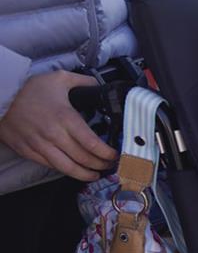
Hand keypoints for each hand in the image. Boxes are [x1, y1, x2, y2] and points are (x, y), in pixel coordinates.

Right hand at [0, 71, 117, 181]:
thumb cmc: (28, 89)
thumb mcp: (59, 78)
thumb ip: (83, 81)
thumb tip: (99, 85)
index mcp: (66, 118)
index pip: (92, 144)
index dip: (107, 153)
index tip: (115, 155)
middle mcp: (54, 135)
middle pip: (83, 158)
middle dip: (100, 165)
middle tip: (109, 165)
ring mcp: (39, 145)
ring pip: (67, 167)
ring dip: (84, 174)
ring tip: (95, 174)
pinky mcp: (27, 151)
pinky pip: (49, 166)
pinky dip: (64, 170)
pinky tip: (73, 170)